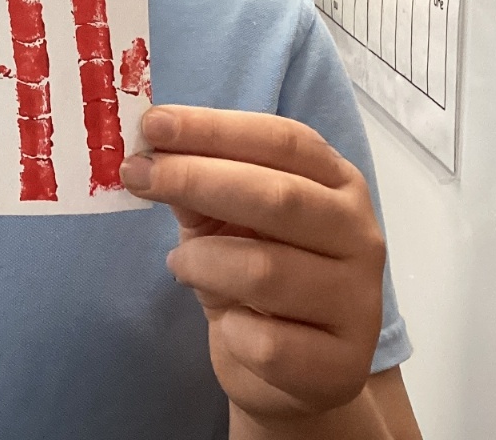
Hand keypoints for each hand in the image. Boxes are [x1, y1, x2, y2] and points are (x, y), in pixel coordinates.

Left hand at [120, 106, 385, 425]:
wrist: (292, 372)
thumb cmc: (256, 276)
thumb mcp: (224, 221)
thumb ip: (198, 186)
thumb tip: (151, 153)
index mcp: (338, 184)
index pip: (284, 141)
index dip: (215, 128)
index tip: (153, 123)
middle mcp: (359, 235)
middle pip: (279, 196)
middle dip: (197, 178)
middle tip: (136, 175)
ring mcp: (358, 302)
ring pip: (266, 271)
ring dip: (202, 264)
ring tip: (182, 264)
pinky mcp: (341, 365)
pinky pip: (267, 344)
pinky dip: (230, 332)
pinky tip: (227, 325)